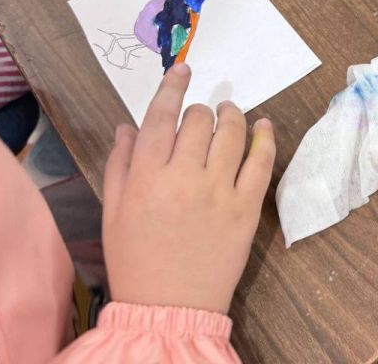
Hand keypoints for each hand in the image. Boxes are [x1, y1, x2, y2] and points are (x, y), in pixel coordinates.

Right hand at [103, 64, 275, 313]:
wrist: (170, 307)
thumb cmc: (135, 260)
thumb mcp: (112, 212)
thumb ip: (120, 165)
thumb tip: (128, 126)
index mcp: (145, 177)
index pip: (161, 116)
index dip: (173, 87)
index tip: (183, 70)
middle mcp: (183, 177)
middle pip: (197, 121)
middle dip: (199, 111)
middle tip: (200, 115)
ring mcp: (218, 191)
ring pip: (231, 133)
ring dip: (232, 115)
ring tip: (230, 112)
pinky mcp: (246, 207)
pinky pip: (261, 162)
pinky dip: (265, 138)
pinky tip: (264, 126)